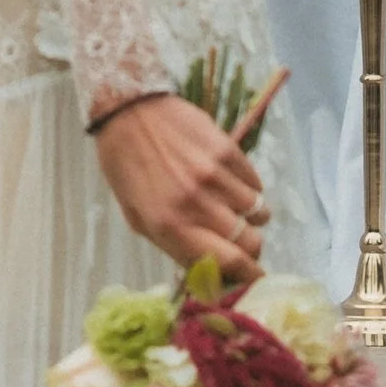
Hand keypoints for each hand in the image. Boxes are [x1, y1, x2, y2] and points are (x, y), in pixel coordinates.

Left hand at [91, 94, 268, 284]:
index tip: (253, 275)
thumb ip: (174, 247)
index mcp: (171, 226)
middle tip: (245, 242)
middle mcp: (197, 204)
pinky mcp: (226, 150)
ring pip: (258, 212)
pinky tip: (232, 183)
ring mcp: (215, 175)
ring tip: (237, 208)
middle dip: (252, 248)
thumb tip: (209, 270)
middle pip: (251, 241)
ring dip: (253, 217)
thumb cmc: (126, 168)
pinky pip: (255, 182)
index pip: (229, 262)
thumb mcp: (138, 218)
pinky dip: (250, 189)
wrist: (127, 111)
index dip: (248, 274)